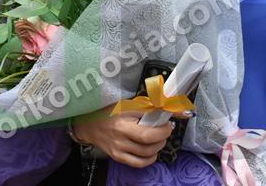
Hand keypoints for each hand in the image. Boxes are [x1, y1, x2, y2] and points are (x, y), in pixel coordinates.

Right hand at [72, 103, 191, 167]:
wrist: (89, 124)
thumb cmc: (111, 111)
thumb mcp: (130, 104)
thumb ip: (151, 106)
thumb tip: (176, 108)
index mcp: (124, 115)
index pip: (149, 118)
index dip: (166, 121)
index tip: (174, 119)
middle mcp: (120, 132)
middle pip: (149, 138)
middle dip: (164, 134)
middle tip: (166, 129)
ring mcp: (118, 147)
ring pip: (146, 152)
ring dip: (159, 146)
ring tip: (159, 138)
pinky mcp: (117, 156)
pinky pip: (138, 163)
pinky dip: (150, 158)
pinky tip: (152, 151)